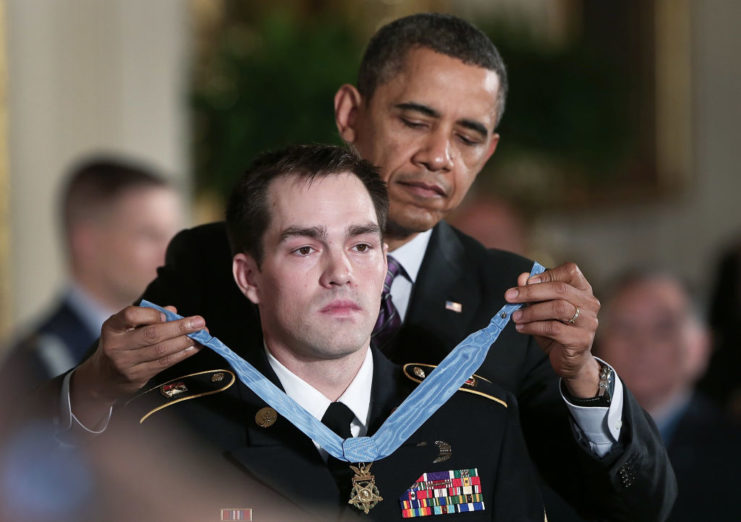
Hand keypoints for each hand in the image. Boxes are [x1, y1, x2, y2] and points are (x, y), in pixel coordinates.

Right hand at [70, 305, 203, 424]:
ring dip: (185, 342)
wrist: (103, 378)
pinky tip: (195, 347)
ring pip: (161, 351)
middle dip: (179, 327)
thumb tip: (173, 310)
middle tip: (200, 322)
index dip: (152, 314)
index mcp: (112, 327)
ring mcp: (126, 363)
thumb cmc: (121, 344)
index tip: (167, 314)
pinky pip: (164, 363)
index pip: (131, 315)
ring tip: (202, 335)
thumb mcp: (126, 328)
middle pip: (152, 335)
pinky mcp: (137, 376)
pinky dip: (182, 354)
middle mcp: (116, 345)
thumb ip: (148, 317)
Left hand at [505, 262, 601, 397]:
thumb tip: (522, 278)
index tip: (526, 281)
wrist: (571, 360)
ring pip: (558, 308)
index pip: (570, 271)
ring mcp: (588, 322)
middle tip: (509, 296)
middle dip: (531, 292)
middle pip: (560, 289)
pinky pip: (554, 328)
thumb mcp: (542, 308)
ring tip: (515, 316)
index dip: (547, 274)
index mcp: (583, 290)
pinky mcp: (581, 339)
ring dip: (531, 311)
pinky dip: (533, 327)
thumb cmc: (556, 329)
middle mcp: (590, 303)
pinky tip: (521, 328)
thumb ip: (533, 293)